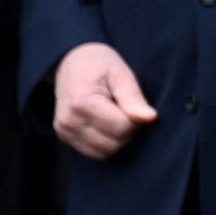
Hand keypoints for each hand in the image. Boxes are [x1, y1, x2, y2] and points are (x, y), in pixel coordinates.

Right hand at [54, 42, 156, 158]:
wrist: (70, 61)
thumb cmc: (98, 64)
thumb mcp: (120, 74)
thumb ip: (134, 99)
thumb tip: (151, 119)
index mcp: (82, 102)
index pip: (122, 128)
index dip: (136, 120)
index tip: (134, 104)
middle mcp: (69, 121)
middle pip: (113, 144)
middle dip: (127, 131)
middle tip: (126, 109)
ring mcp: (64, 131)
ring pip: (104, 153)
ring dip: (117, 139)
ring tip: (115, 115)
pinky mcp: (64, 137)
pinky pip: (94, 152)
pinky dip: (106, 143)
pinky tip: (105, 124)